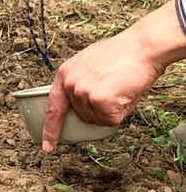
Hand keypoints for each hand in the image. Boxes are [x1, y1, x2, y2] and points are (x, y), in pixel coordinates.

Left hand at [41, 27, 168, 152]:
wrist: (143, 46)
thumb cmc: (123, 53)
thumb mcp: (90, 64)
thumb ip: (81, 84)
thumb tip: (85, 105)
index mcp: (65, 74)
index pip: (53, 107)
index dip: (50, 129)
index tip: (48, 145)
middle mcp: (70, 84)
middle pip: (83, 116)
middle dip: (100, 110)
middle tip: (114, 88)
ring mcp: (83, 93)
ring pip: (98, 120)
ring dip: (112, 110)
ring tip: (120, 87)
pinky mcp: (99, 100)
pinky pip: (111, 120)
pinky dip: (122, 112)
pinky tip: (125, 93)